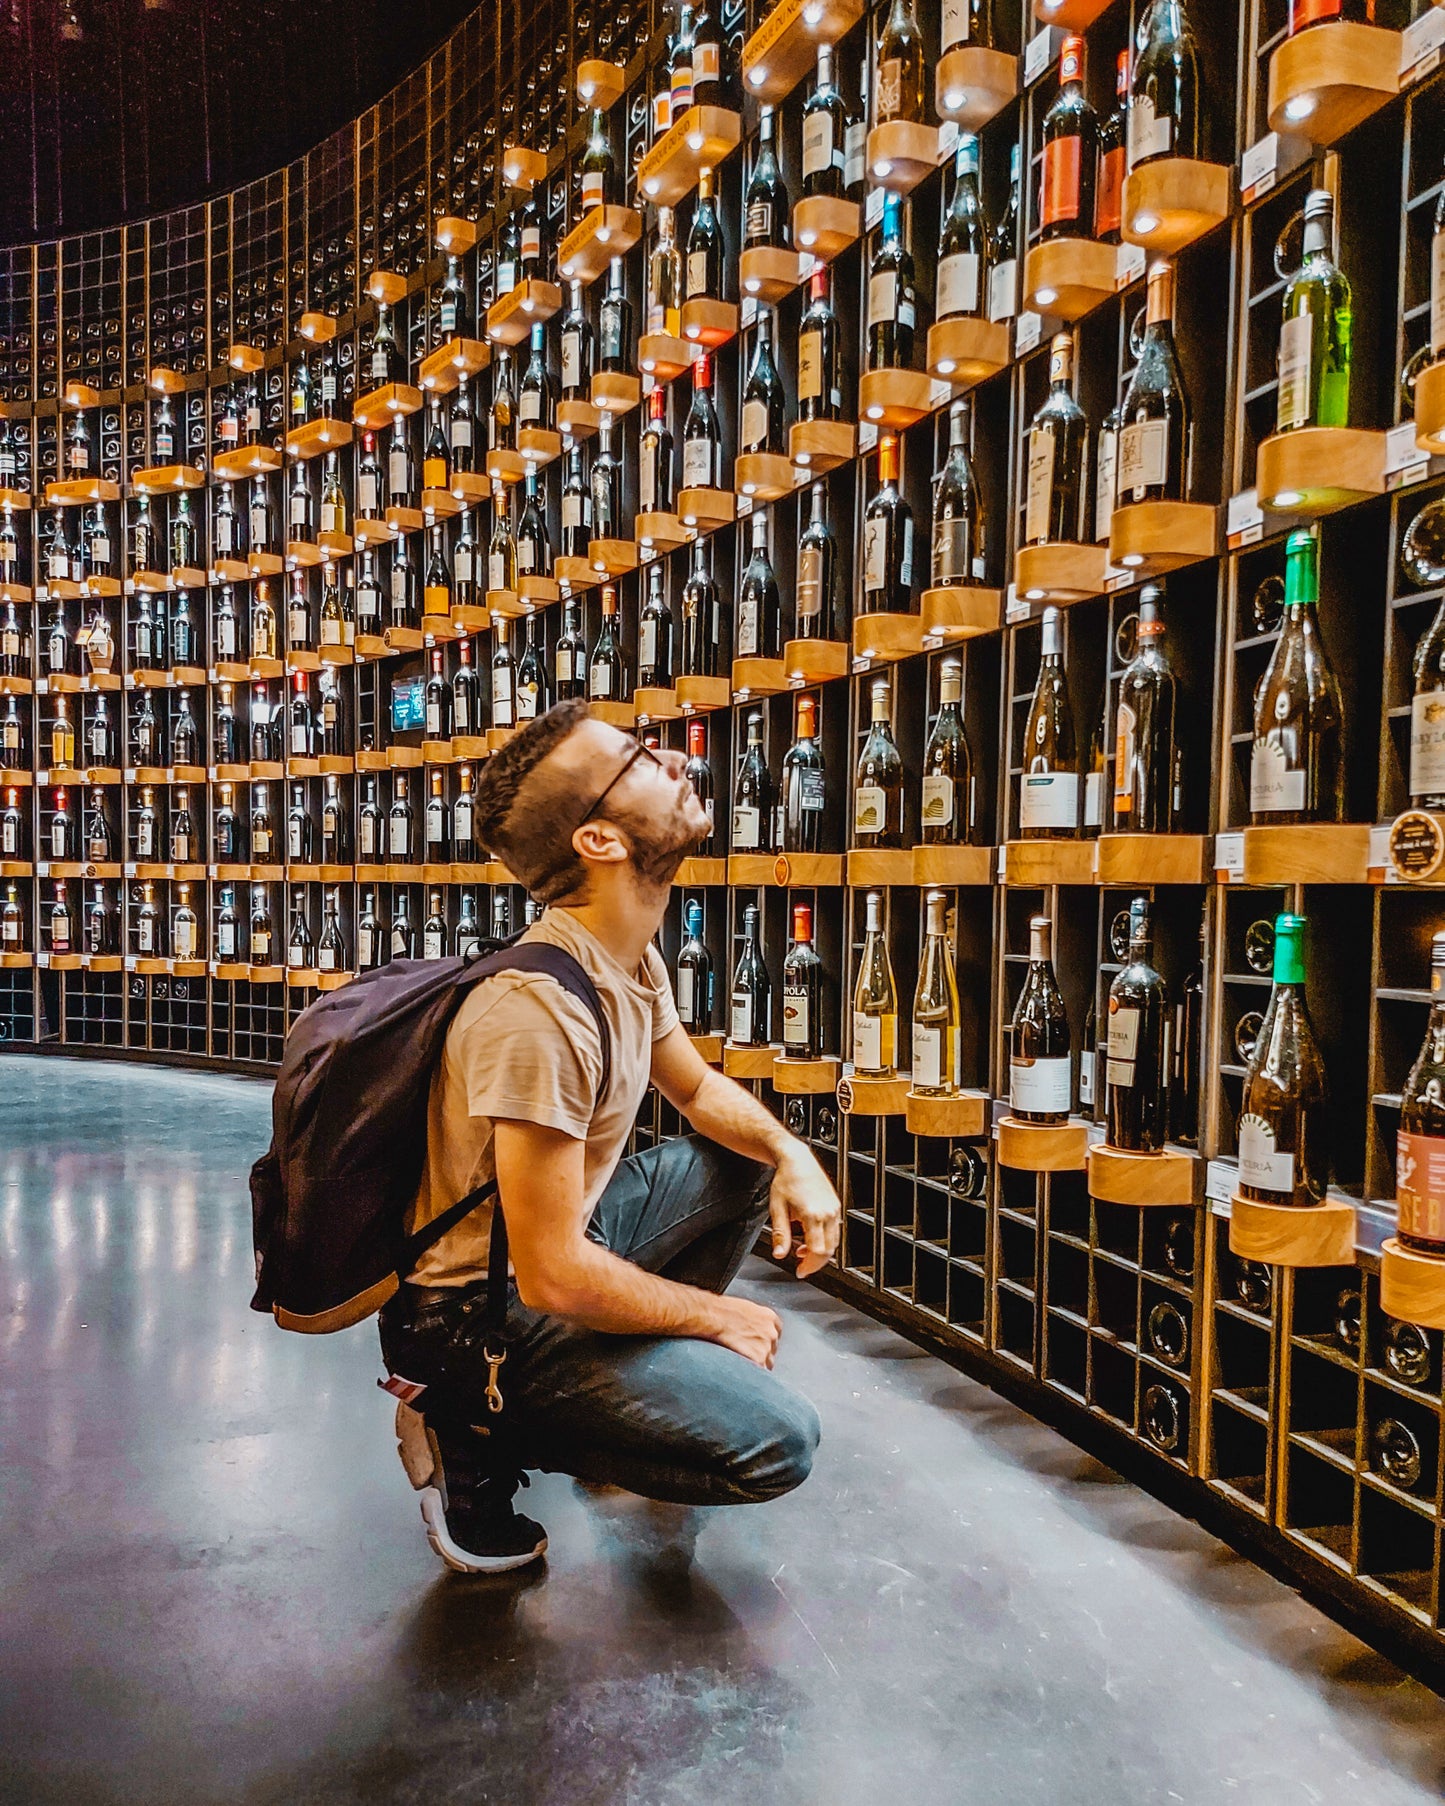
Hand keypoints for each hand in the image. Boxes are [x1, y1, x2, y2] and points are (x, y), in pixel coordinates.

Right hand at [707, 1294, 782, 1368]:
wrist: (714, 1318)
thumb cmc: (721, 1311)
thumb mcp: (744, 1309)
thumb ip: (753, 1320)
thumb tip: (749, 1329)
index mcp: (769, 1317)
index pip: (776, 1333)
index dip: (765, 1339)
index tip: (757, 1343)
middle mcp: (771, 1332)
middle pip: (772, 1349)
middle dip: (761, 1352)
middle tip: (746, 1354)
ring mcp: (766, 1347)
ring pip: (767, 1363)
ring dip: (757, 1364)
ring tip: (742, 1364)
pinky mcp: (759, 1359)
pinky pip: (759, 1371)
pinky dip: (752, 1373)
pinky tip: (742, 1371)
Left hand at [768, 1143, 841, 1278]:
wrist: (797, 1160)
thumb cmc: (786, 1180)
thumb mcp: (777, 1208)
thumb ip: (781, 1234)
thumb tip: (779, 1254)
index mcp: (813, 1214)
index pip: (818, 1251)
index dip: (809, 1266)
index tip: (800, 1271)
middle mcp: (827, 1212)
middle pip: (829, 1250)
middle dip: (815, 1263)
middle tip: (802, 1267)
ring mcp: (834, 1209)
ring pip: (834, 1242)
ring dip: (820, 1252)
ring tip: (802, 1252)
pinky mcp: (835, 1205)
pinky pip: (835, 1230)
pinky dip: (825, 1240)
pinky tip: (810, 1239)